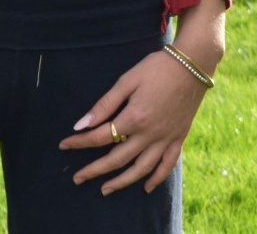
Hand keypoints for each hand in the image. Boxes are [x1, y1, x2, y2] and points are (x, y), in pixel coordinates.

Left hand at [58, 0, 225, 195]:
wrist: (192, 66)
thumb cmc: (155, 69)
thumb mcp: (126, 81)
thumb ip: (104, 105)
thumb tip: (81, 124)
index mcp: (134, 118)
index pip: (100, 137)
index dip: (80, 142)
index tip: (64, 145)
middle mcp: (150, 134)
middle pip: (118, 159)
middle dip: (95, 170)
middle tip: (77, 178)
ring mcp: (166, 139)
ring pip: (141, 169)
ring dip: (122, 182)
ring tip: (105, 190)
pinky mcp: (179, 139)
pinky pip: (168, 165)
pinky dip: (157, 178)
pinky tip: (146, 187)